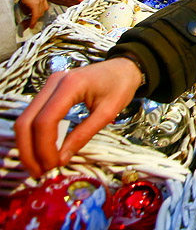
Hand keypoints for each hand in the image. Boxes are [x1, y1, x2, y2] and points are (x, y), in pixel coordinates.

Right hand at [15, 57, 141, 176]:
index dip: (44, 148)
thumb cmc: (120, 86)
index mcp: (70, 85)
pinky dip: (33, 136)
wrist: (124, 67)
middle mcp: (53, 83)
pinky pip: (33, 116)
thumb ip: (84, 134)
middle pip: (26, 121)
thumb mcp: (108, 112)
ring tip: (39, 167)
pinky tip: (42, 152)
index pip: (45, 121)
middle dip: (29, 151)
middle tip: (40, 173)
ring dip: (28, 146)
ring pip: (25, 119)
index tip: (53, 166)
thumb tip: (61, 159)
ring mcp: (48, 86)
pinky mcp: (49, 92)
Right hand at [19, 0, 48, 28]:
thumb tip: (27, 13)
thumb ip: (29, 4)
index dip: (41, 11)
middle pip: (43, 10)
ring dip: (35, 19)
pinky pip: (35, 15)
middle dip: (38, 16)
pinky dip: (33, 21)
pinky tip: (31, 25)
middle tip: (33, 20)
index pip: (44, 6)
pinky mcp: (35, 5)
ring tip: (31, 23)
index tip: (38, 15)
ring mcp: (39, 2)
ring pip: (39, 14)